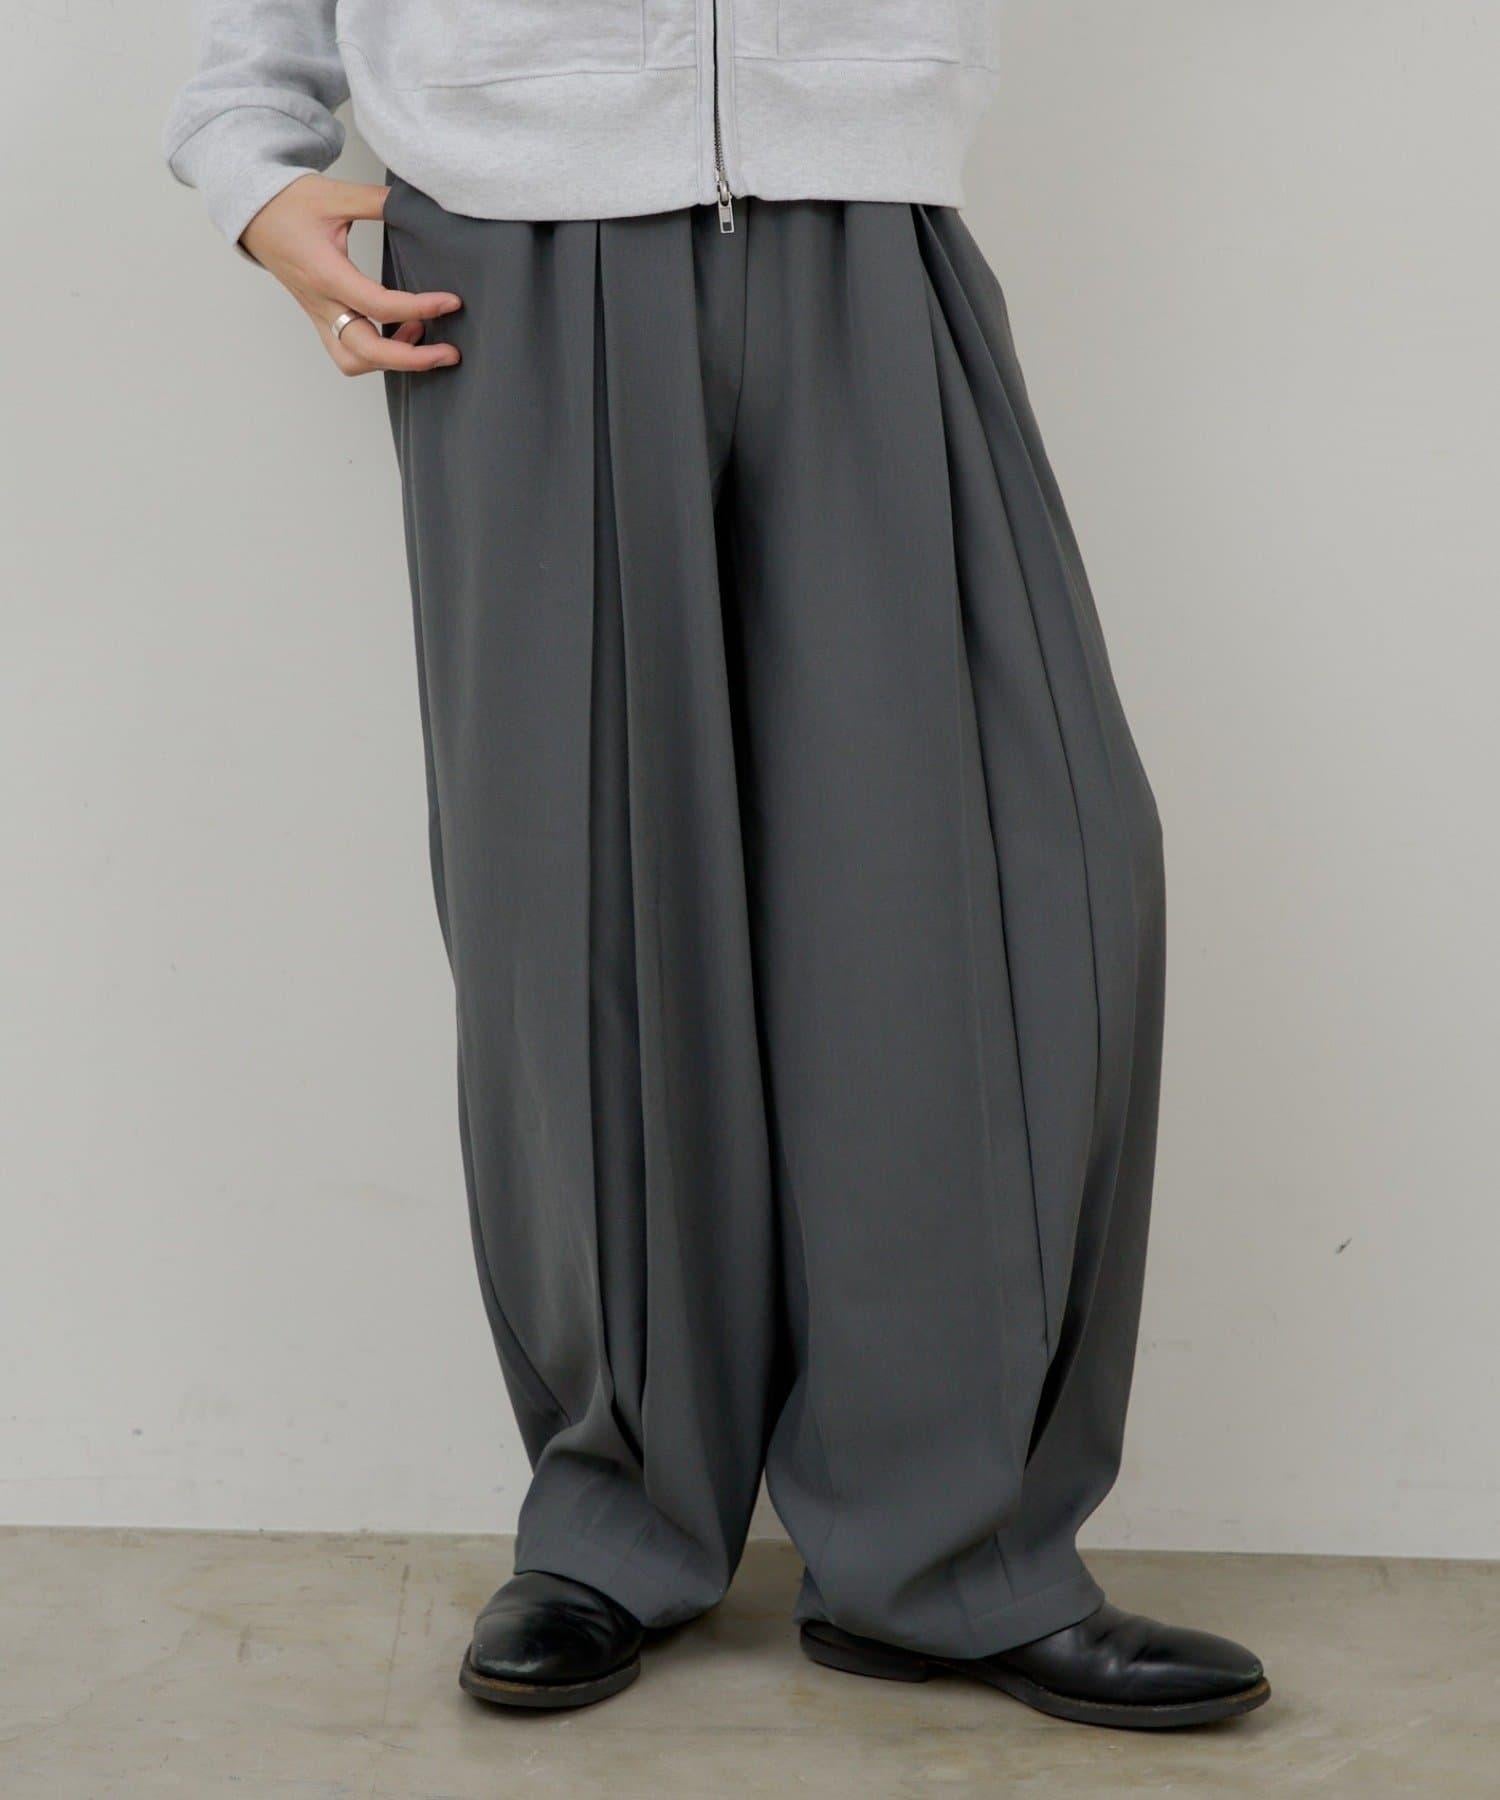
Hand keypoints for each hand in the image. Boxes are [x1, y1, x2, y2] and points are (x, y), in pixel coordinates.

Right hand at [241, 175, 461, 376]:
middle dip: (412, 359)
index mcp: (325, 273)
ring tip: (423, 336)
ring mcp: (319, 315)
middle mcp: (321, 303)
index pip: (378, 305)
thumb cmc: (287, 203)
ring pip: (354, 361)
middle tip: (449, 352)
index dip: (419, 308)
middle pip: (366, 352)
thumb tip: (418, 206)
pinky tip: (404, 330)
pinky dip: (379, 354)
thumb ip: (378, 202)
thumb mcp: (335, 194)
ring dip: (391, 361)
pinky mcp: (321, 318)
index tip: (451, 302)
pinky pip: (349, 352)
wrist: (252, 212)